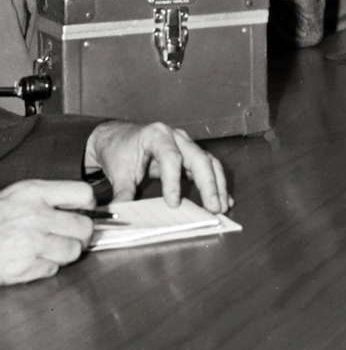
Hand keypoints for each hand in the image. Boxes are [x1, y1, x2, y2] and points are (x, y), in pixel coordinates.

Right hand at [0, 180, 94, 284]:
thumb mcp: (17, 195)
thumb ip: (48, 197)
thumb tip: (82, 206)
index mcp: (33, 193)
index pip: (83, 193)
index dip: (89, 204)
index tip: (86, 210)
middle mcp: (35, 216)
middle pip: (84, 227)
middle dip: (82, 234)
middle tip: (73, 236)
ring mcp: (30, 243)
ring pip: (73, 251)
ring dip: (66, 252)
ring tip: (51, 248)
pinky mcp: (23, 267)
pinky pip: (52, 269)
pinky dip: (46, 267)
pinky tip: (33, 259)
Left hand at [84, 121, 230, 213]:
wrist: (119, 138)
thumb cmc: (120, 150)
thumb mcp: (118, 171)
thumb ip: (122, 192)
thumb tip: (121, 213)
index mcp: (156, 136)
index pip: (170, 157)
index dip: (173, 181)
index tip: (174, 204)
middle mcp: (177, 137)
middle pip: (199, 158)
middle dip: (209, 184)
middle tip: (213, 207)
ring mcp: (187, 145)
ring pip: (209, 162)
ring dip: (218, 185)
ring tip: (223, 206)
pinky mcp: (191, 155)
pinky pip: (208, 167)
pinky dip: (217, 183)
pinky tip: (224, 198)